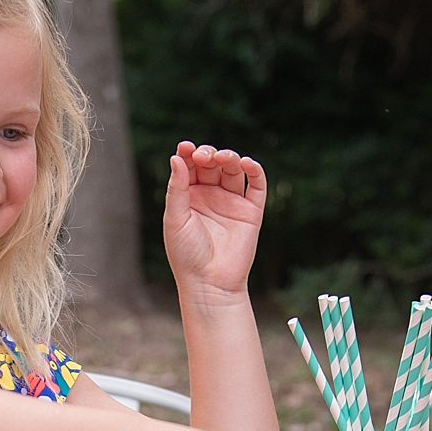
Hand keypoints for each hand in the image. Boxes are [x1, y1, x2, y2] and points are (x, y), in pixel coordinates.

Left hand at [163, 140, 266, 298]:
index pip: (190, 166)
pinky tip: (246, 163)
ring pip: (233, 169)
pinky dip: (254, 170)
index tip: (185, 147)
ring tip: (221, 158)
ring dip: (229, 158)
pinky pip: (256, 185)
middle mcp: (211, 196)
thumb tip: (176, 157)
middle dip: (207, 154)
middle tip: (202, 157)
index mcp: (189, 196)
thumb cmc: (186, 254)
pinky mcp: (251, 211)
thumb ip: (177, 188)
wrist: (209, 283)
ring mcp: (231, 202)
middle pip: (212, 163)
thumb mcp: (175, 218)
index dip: (188, 153)